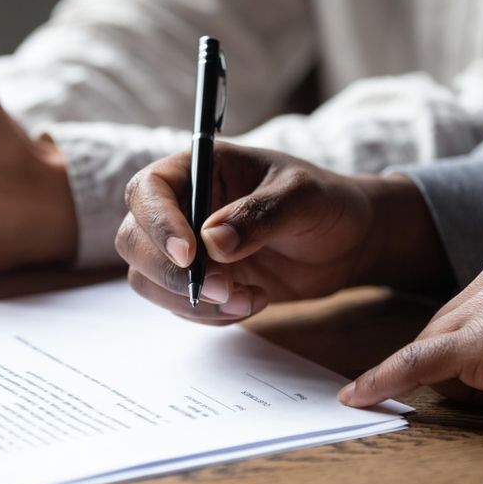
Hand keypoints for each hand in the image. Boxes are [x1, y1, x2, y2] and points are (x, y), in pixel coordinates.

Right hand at [115, 143, 449, 322]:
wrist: (347, 243)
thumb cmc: (326, 204)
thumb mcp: (304, 198)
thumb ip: (260, 215)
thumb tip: (213, 242)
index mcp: (199, 168)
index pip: (148, 190)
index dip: (158, 223)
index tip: (190, 254)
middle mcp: (182, 207)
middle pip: (134, 241)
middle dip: (173, 273)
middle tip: (223, 289)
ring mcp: (185, 248)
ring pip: (149, 279)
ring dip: (192, 301)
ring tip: (250, 298)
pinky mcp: (197, 282)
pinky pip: (177, 306)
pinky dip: (209, 315)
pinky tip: (253, 301)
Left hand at [340, 249, 482, 437]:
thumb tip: (473, 362)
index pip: (467, 305)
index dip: (459, 342)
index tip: (446, 362)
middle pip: (443, 322)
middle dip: (446, 360)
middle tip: (476, 390)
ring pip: (434, 344)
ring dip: (441, 375)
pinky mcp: (482, 340)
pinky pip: (418, 361)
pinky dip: (385, 379)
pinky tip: (359, 395)